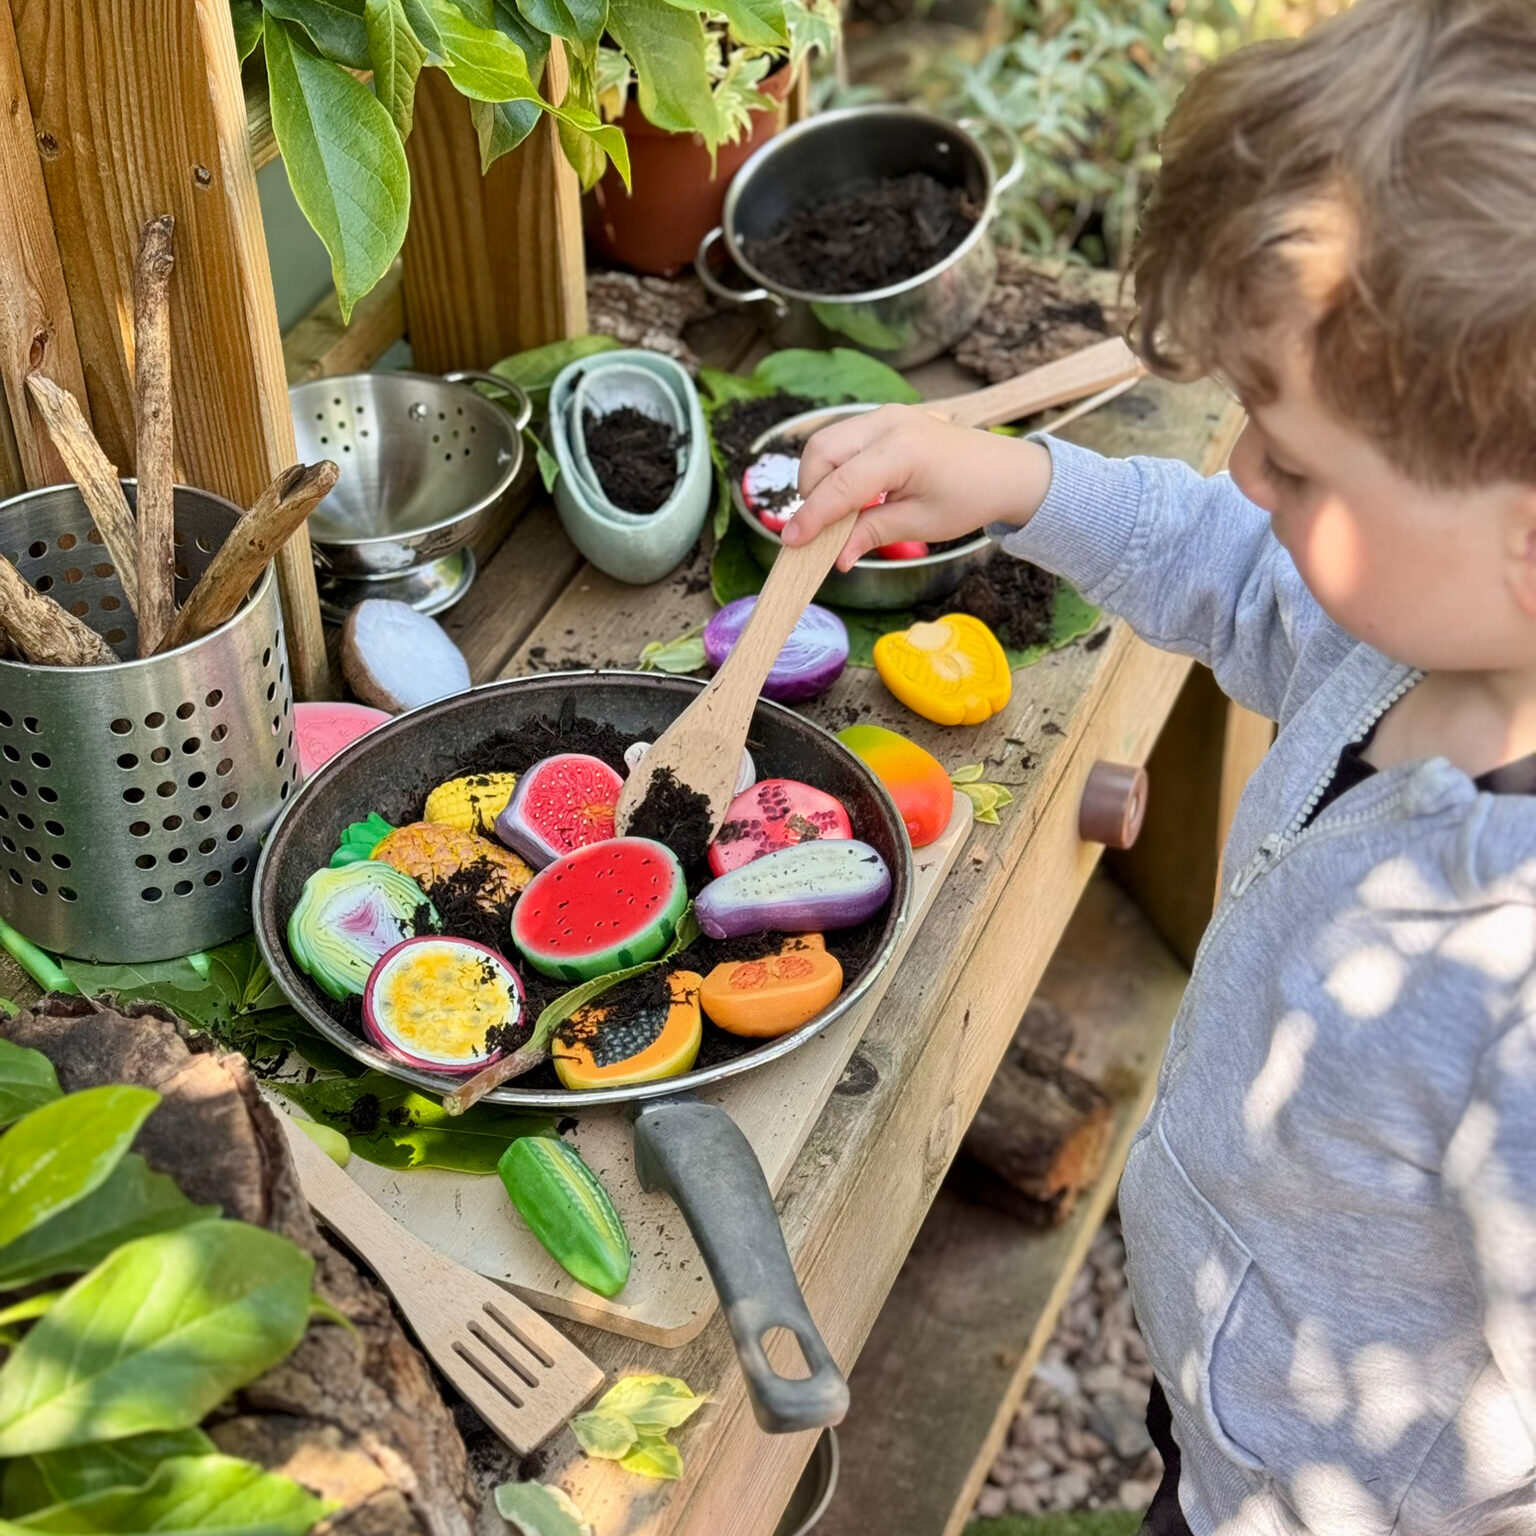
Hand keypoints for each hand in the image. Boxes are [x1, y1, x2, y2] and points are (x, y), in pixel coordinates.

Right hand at [782, 405, 1054, 570]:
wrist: (1005, 470)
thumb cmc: (969, 497)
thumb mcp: (919, 524)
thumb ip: (871, 534)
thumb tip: (835, 557)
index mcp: (901, 450)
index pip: (840, 484)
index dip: (812, 516)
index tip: (791, 542)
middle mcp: (888, 423)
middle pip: (821, 451)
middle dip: (811, 491)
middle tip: (822, 528)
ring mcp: (885, 415)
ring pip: (826, 442)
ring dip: (820, 478)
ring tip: (839, 512)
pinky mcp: (884, 417)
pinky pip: (843, 439)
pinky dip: (836, 467)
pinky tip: (853, 493)